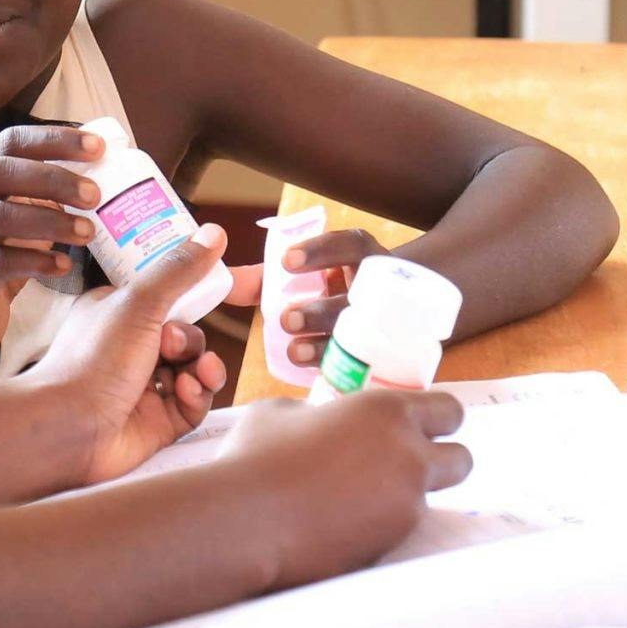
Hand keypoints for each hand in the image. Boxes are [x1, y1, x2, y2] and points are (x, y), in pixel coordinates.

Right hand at [0, 125, 103, 365]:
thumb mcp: (16, 214)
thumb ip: (44, 193)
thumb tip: (105, 173)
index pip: (11, 142)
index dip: (53, 139)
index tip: (98, 146)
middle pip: (0, 172)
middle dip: (52, 178)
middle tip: (95, 194)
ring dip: (49, 221)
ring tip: (88, 232)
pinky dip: (36, 261)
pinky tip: (64, 265)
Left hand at [36, 228, 233, 485]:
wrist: (69, 427)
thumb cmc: (93, 360)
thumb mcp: (139, 303)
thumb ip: (179, 270)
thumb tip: (215, 232)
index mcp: (118, 314)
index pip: (165, 297)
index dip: (191, 295)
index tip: (217, 286)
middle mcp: (130, 350)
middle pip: (186, 335)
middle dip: (189, 338)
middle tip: (171, 343)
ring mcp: (145, 388)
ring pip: (195, 370)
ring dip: (201, 367)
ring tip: (194, 372)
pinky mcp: (158, 423)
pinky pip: (194, 404)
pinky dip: (197, 395)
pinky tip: (188, 392)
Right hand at [219, 391, 472, 584]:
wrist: (245, 522)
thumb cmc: (255, 456)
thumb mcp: (281, 413)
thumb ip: (317, 414)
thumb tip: (318, 422)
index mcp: (387, 412)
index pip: (449, 410)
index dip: (436, 419)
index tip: (420, 427)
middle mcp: (409, 457)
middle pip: (462, 460)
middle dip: (442, 462)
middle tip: (405, 467)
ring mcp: (404, 506)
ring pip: (429, 500)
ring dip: (404, 498)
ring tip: (360, 501)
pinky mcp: (390, 547)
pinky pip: (400, 532)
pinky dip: (380, 527)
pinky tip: (344, 526)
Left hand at [266, 229, 393, 373]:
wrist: (402, 311)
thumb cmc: (338, 290)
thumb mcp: (315, 275)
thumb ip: (269, 279)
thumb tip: (224, 282)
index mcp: (364, 257)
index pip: (349, 245)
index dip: (319, 252)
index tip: (285, 262)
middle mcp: (384, 287)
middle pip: (359, 298)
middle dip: (321, 311)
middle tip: (286, 320)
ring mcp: (396, 323)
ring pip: (368, 337)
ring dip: (329, 346)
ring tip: (295, 352)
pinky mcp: (400, 358)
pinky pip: (382, 370)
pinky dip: (354, 377)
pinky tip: (325, 381)